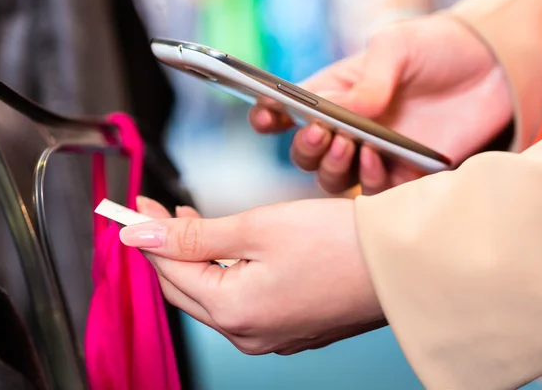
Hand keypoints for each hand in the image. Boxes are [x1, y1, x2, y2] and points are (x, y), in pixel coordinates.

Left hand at [121, 196, 384, 354]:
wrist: (403, 263)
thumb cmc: (340, 243)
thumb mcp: (258, 227)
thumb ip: (195, 234)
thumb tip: (140, 235)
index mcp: (235, 312)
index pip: (170, 270)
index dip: (149, 234)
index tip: (137, 206)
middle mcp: (250, 334)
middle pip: (188, 289)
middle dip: (170, 249)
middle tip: (160, 213)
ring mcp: (273, 336)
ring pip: (216, 296)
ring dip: (200, 260)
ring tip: (194, 225)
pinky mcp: (293, 328)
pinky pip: (245, 303)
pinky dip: (230, 275)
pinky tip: (233, 252)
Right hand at [249, 14, 511, 194]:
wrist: (492, 71)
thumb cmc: (436, 49)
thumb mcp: (398, 47)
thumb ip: (369, 78)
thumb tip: (343, 112)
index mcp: (335, 94)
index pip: (290, 111)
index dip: (269, 116)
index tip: (265, 115)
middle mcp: (347, 129)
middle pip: (306, 155)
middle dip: (306, 148)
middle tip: (321, 132)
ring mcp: (372, 155)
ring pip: (332, 179)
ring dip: (333, 167)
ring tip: (349, 146)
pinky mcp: (402, 175)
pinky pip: (373, 191)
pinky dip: (369, 179)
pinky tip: (378, 160)